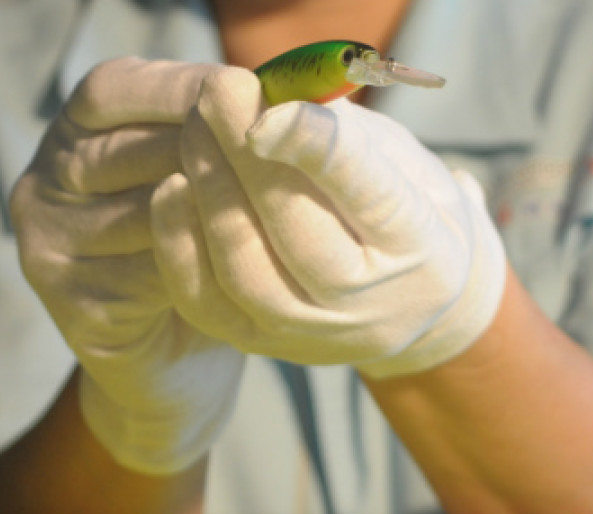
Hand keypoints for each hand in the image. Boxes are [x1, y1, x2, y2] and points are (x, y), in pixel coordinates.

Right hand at [10, 58, 244, 474]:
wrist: (181, 357)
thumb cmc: (205, 242)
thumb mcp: (208, 171)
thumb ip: (219, 128)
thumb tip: (275, 90)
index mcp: (72, 133)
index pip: (109, 90)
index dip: (177, 87)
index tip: (246, 91)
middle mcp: (43, 184)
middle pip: (126, 151)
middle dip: (207, 148)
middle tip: (276, 151)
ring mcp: (47, 247)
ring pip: (143, 213)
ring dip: (212, 210)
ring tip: (272, 211)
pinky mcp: (70, 306)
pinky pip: (148, 274)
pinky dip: (201, 266)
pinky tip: (242, 266)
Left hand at [152, 68, 506, 377]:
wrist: (408, 303)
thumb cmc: (399, 202)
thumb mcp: (397, 157)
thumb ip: (344, 132)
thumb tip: (272, 97)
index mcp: (420, 245)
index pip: (366, 193)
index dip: (313, 147)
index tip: (269, 107)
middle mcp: (369, 302)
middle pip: (297, 233)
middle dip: (246, 156)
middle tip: (218, 91)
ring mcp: (312, 332)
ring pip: (245, 271)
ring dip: (210, 190)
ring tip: (195, 128)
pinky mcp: (260, 343)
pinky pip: (203, 299)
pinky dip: (178, 240)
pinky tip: (172, 185)